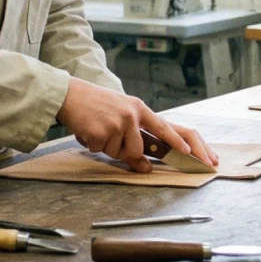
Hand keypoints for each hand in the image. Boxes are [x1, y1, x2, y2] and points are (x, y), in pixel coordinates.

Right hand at [56, 79, 219, 171]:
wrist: (70, 94)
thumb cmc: (97, 105)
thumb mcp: (121, 115)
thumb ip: (136, 137)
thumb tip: (146, 167)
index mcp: (139, 109)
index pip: (164, 127)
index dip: (177, 142)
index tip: (190, 153)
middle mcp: (131, 115)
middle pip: (138, 149)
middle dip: (126, 152)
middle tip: (111, 138)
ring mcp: (116, 123)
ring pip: (119, 152)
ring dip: (107, 147)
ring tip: (98, 129)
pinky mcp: (100, 132)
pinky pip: (100, 150)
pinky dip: (92, 144)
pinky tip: (87, 129)